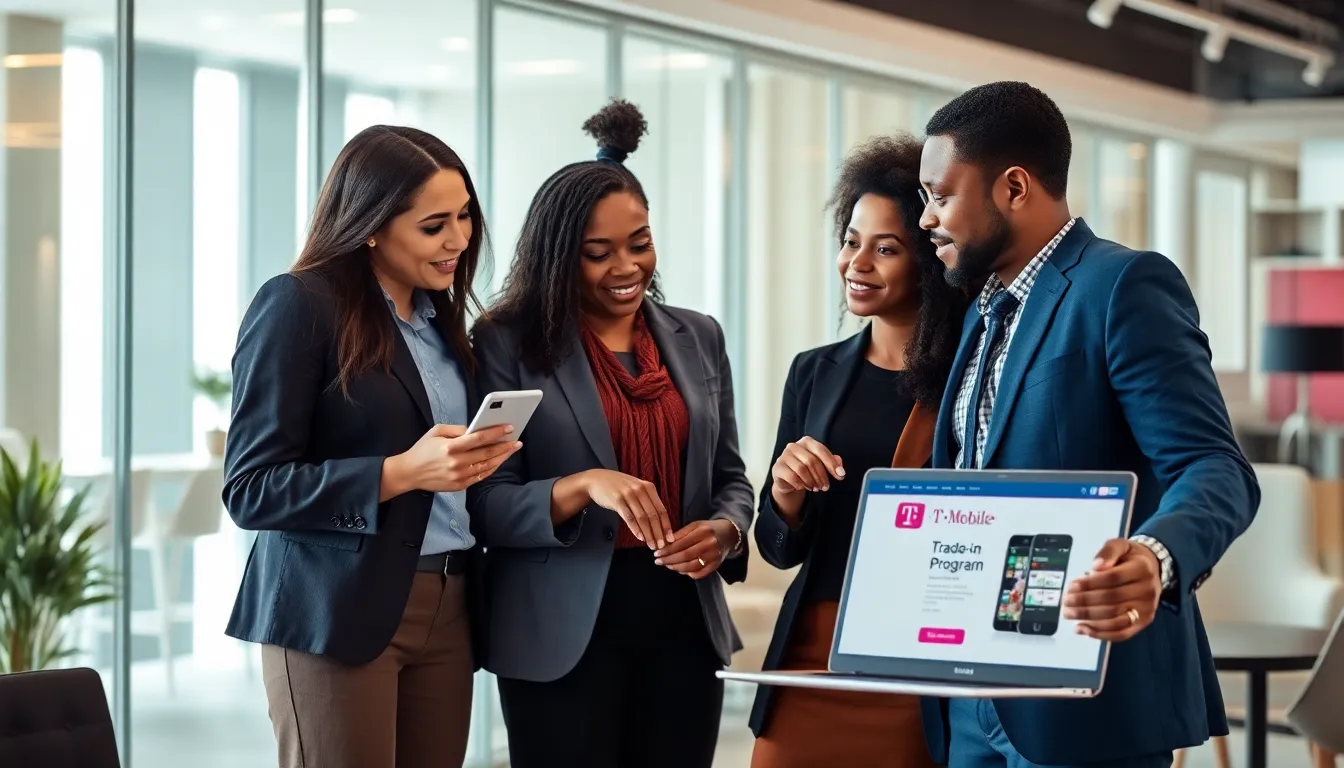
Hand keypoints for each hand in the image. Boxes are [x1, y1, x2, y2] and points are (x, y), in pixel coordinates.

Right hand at [388, 424, 520, 494]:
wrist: (409, 473)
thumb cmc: (423, 449)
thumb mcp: (436, 431)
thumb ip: (457, 429)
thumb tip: (477, 428)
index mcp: (451, 447)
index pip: (479, 438)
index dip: (496, 432)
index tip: (509, 428)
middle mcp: (457, 463)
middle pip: (487, 453)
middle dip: (505, 446)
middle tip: (517, 441)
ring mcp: (459, 476)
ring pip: (487, 466)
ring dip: (502, 457)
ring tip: (512, 450)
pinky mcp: (460, 486)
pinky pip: (481, 476)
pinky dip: (492, 468)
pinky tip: (499, 460)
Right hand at [582, 469, 674, 548]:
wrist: (596, 480)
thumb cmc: (618, 487)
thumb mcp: (636, 488)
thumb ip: (647, 501)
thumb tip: (659, 523)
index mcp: (648, 487)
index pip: (661, 510)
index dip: (666, 526)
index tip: (670, 539)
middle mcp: (640, 489)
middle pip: (653, 515)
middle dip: (659, 533)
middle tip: (661, 546)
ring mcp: (628, 494)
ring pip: (642, 518)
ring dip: (648, 534)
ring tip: (651, 545)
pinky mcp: (617, 500)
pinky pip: (629, 517)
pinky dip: (635, 529)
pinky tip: (640, 538)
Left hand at [654, 520, 735, 578]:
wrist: (729, 535)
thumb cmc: (708, 529)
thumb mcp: (695, 525)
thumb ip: (680, 534)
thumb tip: (664, 544)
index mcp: (703, 531)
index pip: (681, 543)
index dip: (667, 550)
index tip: (656, 553)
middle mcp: (709, 544)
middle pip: (685, 556)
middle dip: (669, 560)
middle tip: (658, 561)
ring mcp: (714, 557)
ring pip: (691, 566)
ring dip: (676, 567)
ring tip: (667, 565)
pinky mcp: (716, 565)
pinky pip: (699, 574)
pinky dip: (688, 574)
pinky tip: (680, 570)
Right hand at [770, 437, 843, 509]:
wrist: (788, 481)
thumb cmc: (807, 470)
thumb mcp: (821, 465)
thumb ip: (832, 463)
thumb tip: (840, 470)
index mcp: (806, 442)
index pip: (821, 450)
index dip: (832, 464)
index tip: (840, 476)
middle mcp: (793, 446)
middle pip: (811, 461)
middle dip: (822, 476)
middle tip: (826, 487)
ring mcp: (783, 456)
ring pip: (801, 469)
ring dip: (811, 481)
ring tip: (816, 488)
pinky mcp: (777, 467)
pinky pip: (791, 477)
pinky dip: (800, 484)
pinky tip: (804, 488)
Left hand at [1063, 538, 1161, 640]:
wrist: (1153, 569)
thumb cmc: (1130, 558)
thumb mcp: (1120, 545)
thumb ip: (1107, 552)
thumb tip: (1095, 566)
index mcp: (1142, 568)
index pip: (1113, 578)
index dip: (1090, 583)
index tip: (1071, 586)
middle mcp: (1147, 590)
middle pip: (1112, 600)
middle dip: (1085, 602)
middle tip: (1066, 601)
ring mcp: (1146, 609)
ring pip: (1115, 619)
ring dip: (1088, 619)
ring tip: (1069, 614)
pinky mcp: (1143, 622)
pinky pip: (1121, 633)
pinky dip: (1100, 634)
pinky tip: (1083, 629)